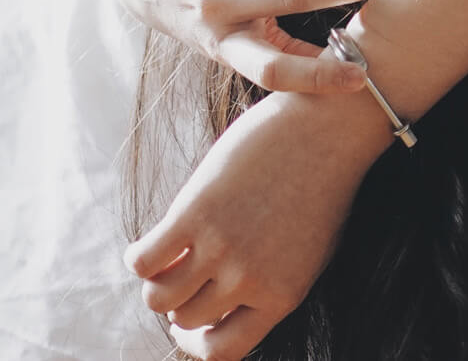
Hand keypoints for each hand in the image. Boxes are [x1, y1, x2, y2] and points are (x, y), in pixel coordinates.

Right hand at [126, 91, 384, 358]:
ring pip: (159, 297)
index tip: (189, 321)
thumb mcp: (308, 252)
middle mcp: (250, 280)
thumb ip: (269, 285)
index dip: (196, 340)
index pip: (222, 351)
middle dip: (179, 300)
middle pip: (186, 318)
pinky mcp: (195, 213)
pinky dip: (139, 256)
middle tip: (182, 271)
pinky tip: (152, 241)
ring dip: (157, 282)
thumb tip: (222, 309)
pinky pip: (143, 261)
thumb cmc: (320, 184)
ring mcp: (222, 248)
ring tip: (168, 257)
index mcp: (282, 297)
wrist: (328, 128)